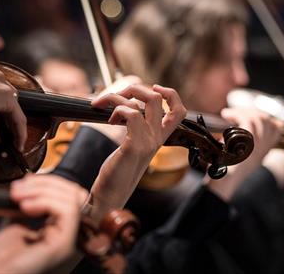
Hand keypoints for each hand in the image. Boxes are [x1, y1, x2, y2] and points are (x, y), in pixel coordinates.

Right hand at [0, 66, 26, 149]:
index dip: (1, 114)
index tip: (1, 127)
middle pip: (9, 101)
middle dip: (9, 120)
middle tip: (9, 137)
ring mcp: (1, 84)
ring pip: (14, 109)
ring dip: (15, 126)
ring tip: (15, 142)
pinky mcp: (6, 96)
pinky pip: (18, 116)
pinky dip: (20, 130)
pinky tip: (18, 141)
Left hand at [0, 174, 87, 273]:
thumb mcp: (15, 225)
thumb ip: (29, 208)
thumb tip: (31, 187)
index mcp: (59, 232)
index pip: (70, 197)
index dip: (50, 184)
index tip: (25, 182)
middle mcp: (68, 237)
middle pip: (75, 195)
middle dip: (46, 183)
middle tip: (19, 188)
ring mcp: (68, 241)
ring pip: (72, 199)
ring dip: (43, 190)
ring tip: (19, 197)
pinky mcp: (64, 245)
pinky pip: (68, 211)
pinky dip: (47, 201)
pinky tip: (26, 206)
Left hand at [88, 84, 185, 221]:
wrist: (111, 195)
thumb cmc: (119, 169)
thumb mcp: (133, 144)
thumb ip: (136, 127)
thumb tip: (126, 105)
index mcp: (160, 137)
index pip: (179, 110)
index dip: (170, 94)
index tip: (154, 88)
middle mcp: (157, 138)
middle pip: (157, 97)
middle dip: (134, 88)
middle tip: (117, 96)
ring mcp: (148, 142)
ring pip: (143, 102)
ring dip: (117, 97)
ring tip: (104, 105)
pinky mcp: (134, 146)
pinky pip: (131, 114)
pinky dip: (117, 110)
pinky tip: (109, 120)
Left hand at [206, 107, 283, 200]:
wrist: (222, 185)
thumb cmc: (223, 173)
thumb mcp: (238, 159)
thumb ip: (242, 147)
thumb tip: (232, 130)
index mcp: (262, 152)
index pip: (277, 128)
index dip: (266, 117)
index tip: (252, 114)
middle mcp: (263, 149)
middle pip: (267, 121)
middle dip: (252, 111)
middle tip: (237, 112)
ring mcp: (257, 146)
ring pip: (258, 119)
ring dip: (242, 111)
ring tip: (228, 113)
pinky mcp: (248, 143)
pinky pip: (247, 121)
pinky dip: (236, 113)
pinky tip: (226, 114)